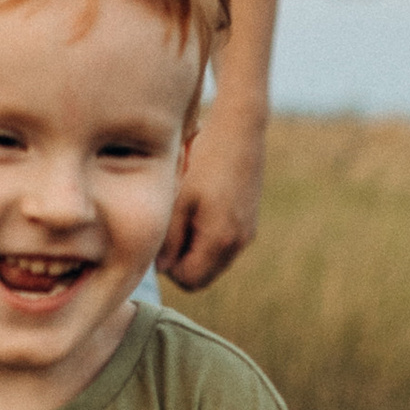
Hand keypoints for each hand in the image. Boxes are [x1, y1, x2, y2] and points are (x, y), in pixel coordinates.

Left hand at [158, 93, 267, 291]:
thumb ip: (169, 239)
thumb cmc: (205, 158)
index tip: (159, 241)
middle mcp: (239, 242)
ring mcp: (247, 232)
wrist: (241, 129)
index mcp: (220, 240)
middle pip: (202, 276)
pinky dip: (207, 237)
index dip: (168, 268)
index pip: (189, 280)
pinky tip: (198, 207)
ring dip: (194, 250)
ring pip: (213, 262)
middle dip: (181, 263)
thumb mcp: (179, 199)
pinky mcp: (250, 221)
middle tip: (168, 231)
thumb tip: (162, 269)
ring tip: (182, 216)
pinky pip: (224, 245)